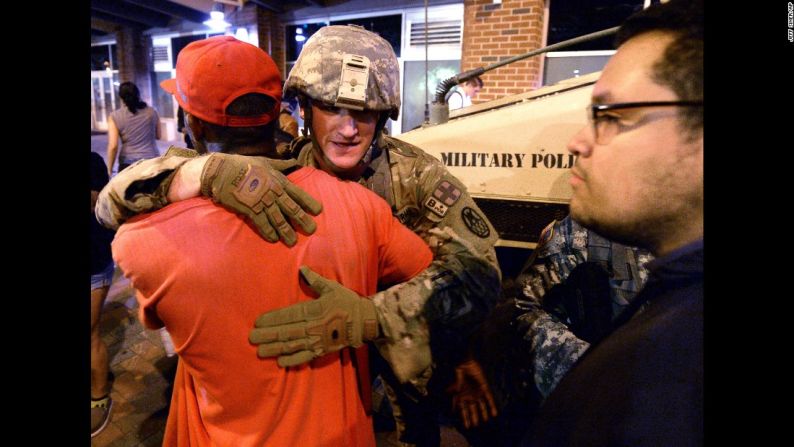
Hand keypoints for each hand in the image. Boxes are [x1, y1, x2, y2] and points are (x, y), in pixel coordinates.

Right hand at [200, 153, 321, 245]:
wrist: (221, 171)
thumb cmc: (243, 164)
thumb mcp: (265, 161)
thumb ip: (280, 164)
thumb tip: (293, 161)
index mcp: (278, 180)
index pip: (298, 193)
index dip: (309, 202)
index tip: (318, 211)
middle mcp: (273, 192)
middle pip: (292, 209)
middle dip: (302, 220)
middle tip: (311, 230)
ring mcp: (262, 202)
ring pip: (278, 219)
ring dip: (286, 231)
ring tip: (293, 241)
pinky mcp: (250, 210)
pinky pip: (262, 223)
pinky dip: (268, 232)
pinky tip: (274, 239)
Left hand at [249, 266, 378, 366]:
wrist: (365, 322)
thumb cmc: (347, 302)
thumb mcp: (332, 288)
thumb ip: (315, 280)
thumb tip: (302, 269)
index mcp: (314, 310)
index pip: (288, 314)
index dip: (272, 319)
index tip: (258, 322)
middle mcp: (313, 326)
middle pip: (286, 332)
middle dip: (267, 335)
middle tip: (251, 338)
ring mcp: (317, 340)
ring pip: (292, 345)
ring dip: (274, 348)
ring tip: (260, 351)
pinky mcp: (322, 351)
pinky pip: (305, 357)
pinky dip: (292, 360)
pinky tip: (280, 362)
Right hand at [447, 358, 497, 428]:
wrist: (464, 364)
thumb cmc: (457, 375)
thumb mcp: (454, 389)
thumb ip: (453, 400)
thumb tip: (451, 411)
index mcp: (462, 397)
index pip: (463, 410)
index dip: (465, 418)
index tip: (467, 427)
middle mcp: (470, 396)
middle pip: (472, 409)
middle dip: (474, 417)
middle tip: (475, 426)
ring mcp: (477, 393)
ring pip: (481, 405)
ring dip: (483, 413)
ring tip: (485, 420)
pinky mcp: (484, 388)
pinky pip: (489, 398)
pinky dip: (491, 405)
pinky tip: (494, 413)